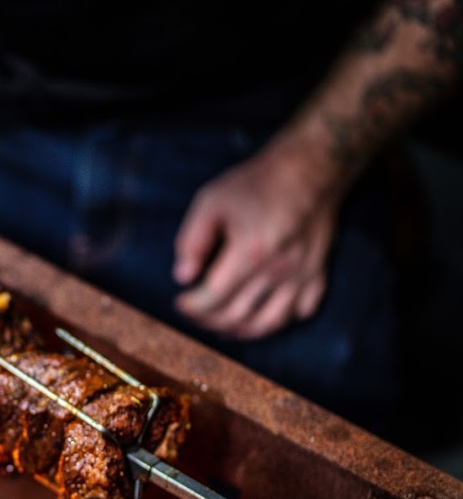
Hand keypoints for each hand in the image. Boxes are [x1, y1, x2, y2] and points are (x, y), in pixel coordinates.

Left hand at [172, 143, 344, 339]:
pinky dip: (278, 321)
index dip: (191, 306)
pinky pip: (300, 313)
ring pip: (268, 324)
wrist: (311, 168)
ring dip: (238, 330)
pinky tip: (258, 316)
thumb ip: (192, 240)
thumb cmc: (256, 183)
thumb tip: (182, 277)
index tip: (179, 302)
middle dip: (208, 321)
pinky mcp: (318, 274)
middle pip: (237, 316)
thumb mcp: (211, 200)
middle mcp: (279, 270)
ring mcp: (302, 275)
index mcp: (251, 251)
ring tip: (219, 324)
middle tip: (194, 313)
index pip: (213, 298)